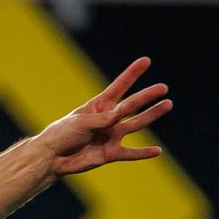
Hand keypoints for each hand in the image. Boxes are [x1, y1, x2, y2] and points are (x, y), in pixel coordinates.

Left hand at [36, 57, 172, 176]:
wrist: (52, 157)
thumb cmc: (62, 134)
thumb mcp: (81, 122)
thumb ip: (101, 119)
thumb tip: (118, 116)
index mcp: (99, 106)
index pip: (119, 86)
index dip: (132, 74)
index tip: (146, 61)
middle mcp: (108, 119)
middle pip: (132, 105)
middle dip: (147, 96)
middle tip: (163, 88)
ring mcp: (111, 135)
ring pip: (136, 124)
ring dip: (151, 115)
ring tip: (167, 105)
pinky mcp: (110, 153)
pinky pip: (130, 153)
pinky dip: (143, 153)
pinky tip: (157, 151)